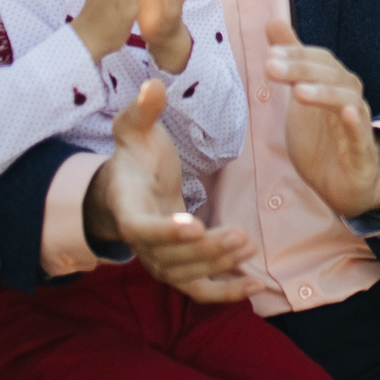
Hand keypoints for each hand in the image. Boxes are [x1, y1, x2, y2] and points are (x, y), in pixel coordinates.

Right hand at [82, 81, 253, 302]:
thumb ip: (143, 111)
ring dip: (218, 267)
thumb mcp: (133, 129)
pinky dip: (224, 294)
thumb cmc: (134, 157)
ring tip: (249, 247)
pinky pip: (198, 289)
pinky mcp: (177, 268)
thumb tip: (153, 85)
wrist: (127, 189)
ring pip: (186, 275)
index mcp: (128, 208)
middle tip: (241, 236)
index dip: (164, 230)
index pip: (141, 228)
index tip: (193, 223)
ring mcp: (158, 260)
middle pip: (170, 257)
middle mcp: (141, 243)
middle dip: (205, 250)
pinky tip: (253, 287)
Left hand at [263, 15, 379, 218]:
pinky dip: (355, 124)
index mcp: (335, 82)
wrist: (341, 182)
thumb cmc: (322, 135)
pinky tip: (347, 113)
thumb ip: (291, 59)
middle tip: (271, 68)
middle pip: (332, 76)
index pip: (319, 60)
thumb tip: (273, 21)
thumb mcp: (300, 93)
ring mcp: (357, 124)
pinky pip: (361, 135)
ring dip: (325, 93)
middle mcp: (349, 97)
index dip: (296, 55)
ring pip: (348, 101)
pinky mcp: (361, 152)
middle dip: (302, 70)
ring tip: (298, 92)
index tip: (270, 55)